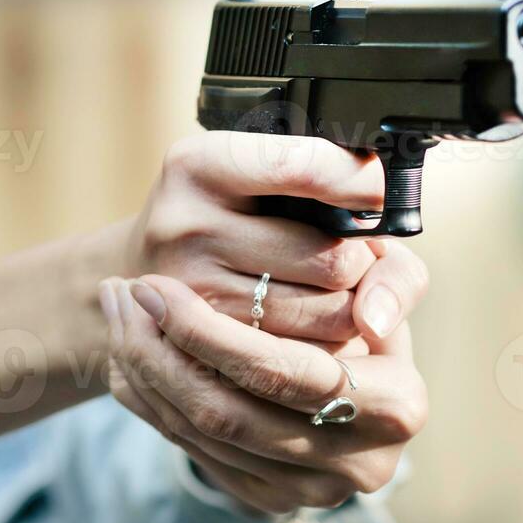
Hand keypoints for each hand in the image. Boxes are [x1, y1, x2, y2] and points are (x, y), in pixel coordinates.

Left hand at [99, 264, 427, 513]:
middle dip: (156, 348)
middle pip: (226, 411)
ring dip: (141, 368)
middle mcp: (357, 464)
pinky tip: (125, 352)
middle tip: (121, 292)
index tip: (153, 285)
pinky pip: (188, 451)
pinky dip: (145, 400)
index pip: (280, 373)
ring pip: (199, 434)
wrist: (354, 362)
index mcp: (394, 407)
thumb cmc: (361, 300)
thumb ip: (392, 280)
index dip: (205, 331)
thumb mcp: (387, 277)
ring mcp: (309, 492)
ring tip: (117, 310)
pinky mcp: (268, 500)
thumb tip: (368, 319)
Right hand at [127, 130, 421, 344]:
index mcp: (199, 164)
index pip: (304, 167)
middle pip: (332, 259)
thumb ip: (354, 216)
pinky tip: (306, 326)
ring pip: (326, 316)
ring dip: (349, 310)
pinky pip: (303, 357)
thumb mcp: (268, 188)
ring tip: (329, 291)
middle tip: (351, 255)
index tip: (375, 193)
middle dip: (361, 263)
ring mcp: (188, 291)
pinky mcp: (201, 348)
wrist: (142, 273)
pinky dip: (324, 346)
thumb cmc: (227, 222)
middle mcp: (185, 225)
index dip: (360, 184)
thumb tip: (379, 316)